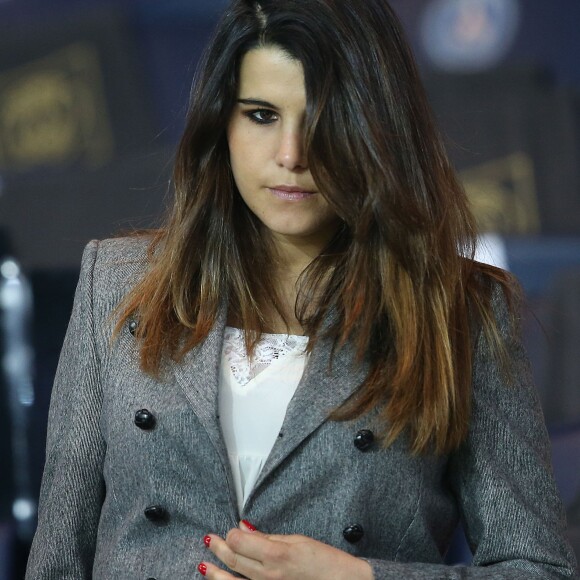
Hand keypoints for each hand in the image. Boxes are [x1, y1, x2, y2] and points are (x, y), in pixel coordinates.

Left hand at [198, 521, 373, 579]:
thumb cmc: (325, 562)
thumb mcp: (297, 541)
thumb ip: (267, 537)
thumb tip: (245, 527)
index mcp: (276, 555)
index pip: (239, 541)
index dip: (232, 534)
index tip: (230, 530)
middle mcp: (268, 576)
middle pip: (233, 559)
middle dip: (218, 548)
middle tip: (210, 540)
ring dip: (215, 573)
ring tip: (204, 565)